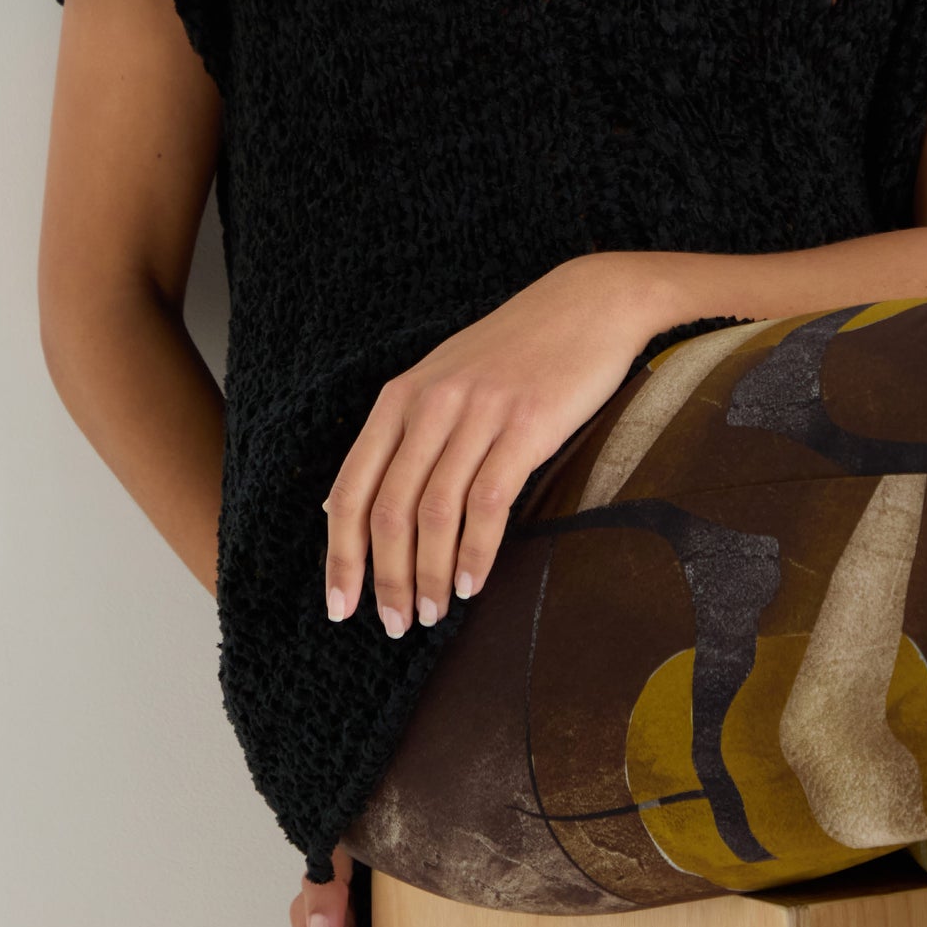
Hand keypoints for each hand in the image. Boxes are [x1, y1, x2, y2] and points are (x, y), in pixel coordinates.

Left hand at [322, 251, 676, 636]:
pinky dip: (476, 552)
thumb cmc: (516, 349)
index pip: (353, 487)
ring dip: (430, 575)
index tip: (340, 605)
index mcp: (402, 395)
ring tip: (433, 613)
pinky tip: (475, 583)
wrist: (588, 302)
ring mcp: (478, 412)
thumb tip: (337, 506)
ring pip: (434, 512)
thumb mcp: (441, 378)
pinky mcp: (526, 424)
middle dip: (384, 578)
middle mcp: (431, 403)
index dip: (341, 554)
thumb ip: (396, 437)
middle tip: (395, 624)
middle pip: (389, 508)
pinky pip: (488, 501)